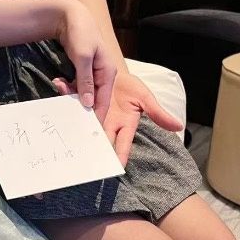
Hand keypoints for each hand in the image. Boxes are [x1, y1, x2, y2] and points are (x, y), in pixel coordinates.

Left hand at [53, 71, 182, 165]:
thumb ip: (158, 113)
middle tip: (87, 160)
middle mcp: (106, 124)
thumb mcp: (146, 98)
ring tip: (69, 131)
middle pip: (100, 139)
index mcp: (123, 125)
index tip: (116, 168)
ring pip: (83, 122)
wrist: (114, 71)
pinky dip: (65, 95)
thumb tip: (179, 127)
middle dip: (94, 149)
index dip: (120, 156)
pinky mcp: (79, 102)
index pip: (122, 144)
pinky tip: (60, 89)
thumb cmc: (131, 88)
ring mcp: (91, 114)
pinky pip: (71, 102)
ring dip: (76, 123)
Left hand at [55, 0, 116, 119]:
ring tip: (58, 85)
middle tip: (66, 111)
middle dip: (79, 104)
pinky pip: (75, 86)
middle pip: (92, 99)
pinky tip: (57, 82)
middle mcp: (102, 76)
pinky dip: (66, 86)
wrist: (70, 16)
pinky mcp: (81, 72)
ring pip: (82, 93)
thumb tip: (88, 103)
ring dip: (69, 93)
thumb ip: (86, 81)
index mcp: (108, 73)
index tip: (86, 129)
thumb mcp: (83, 57)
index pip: (104, 100)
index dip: (95, 115)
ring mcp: (91, 74)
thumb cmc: (81, 33)